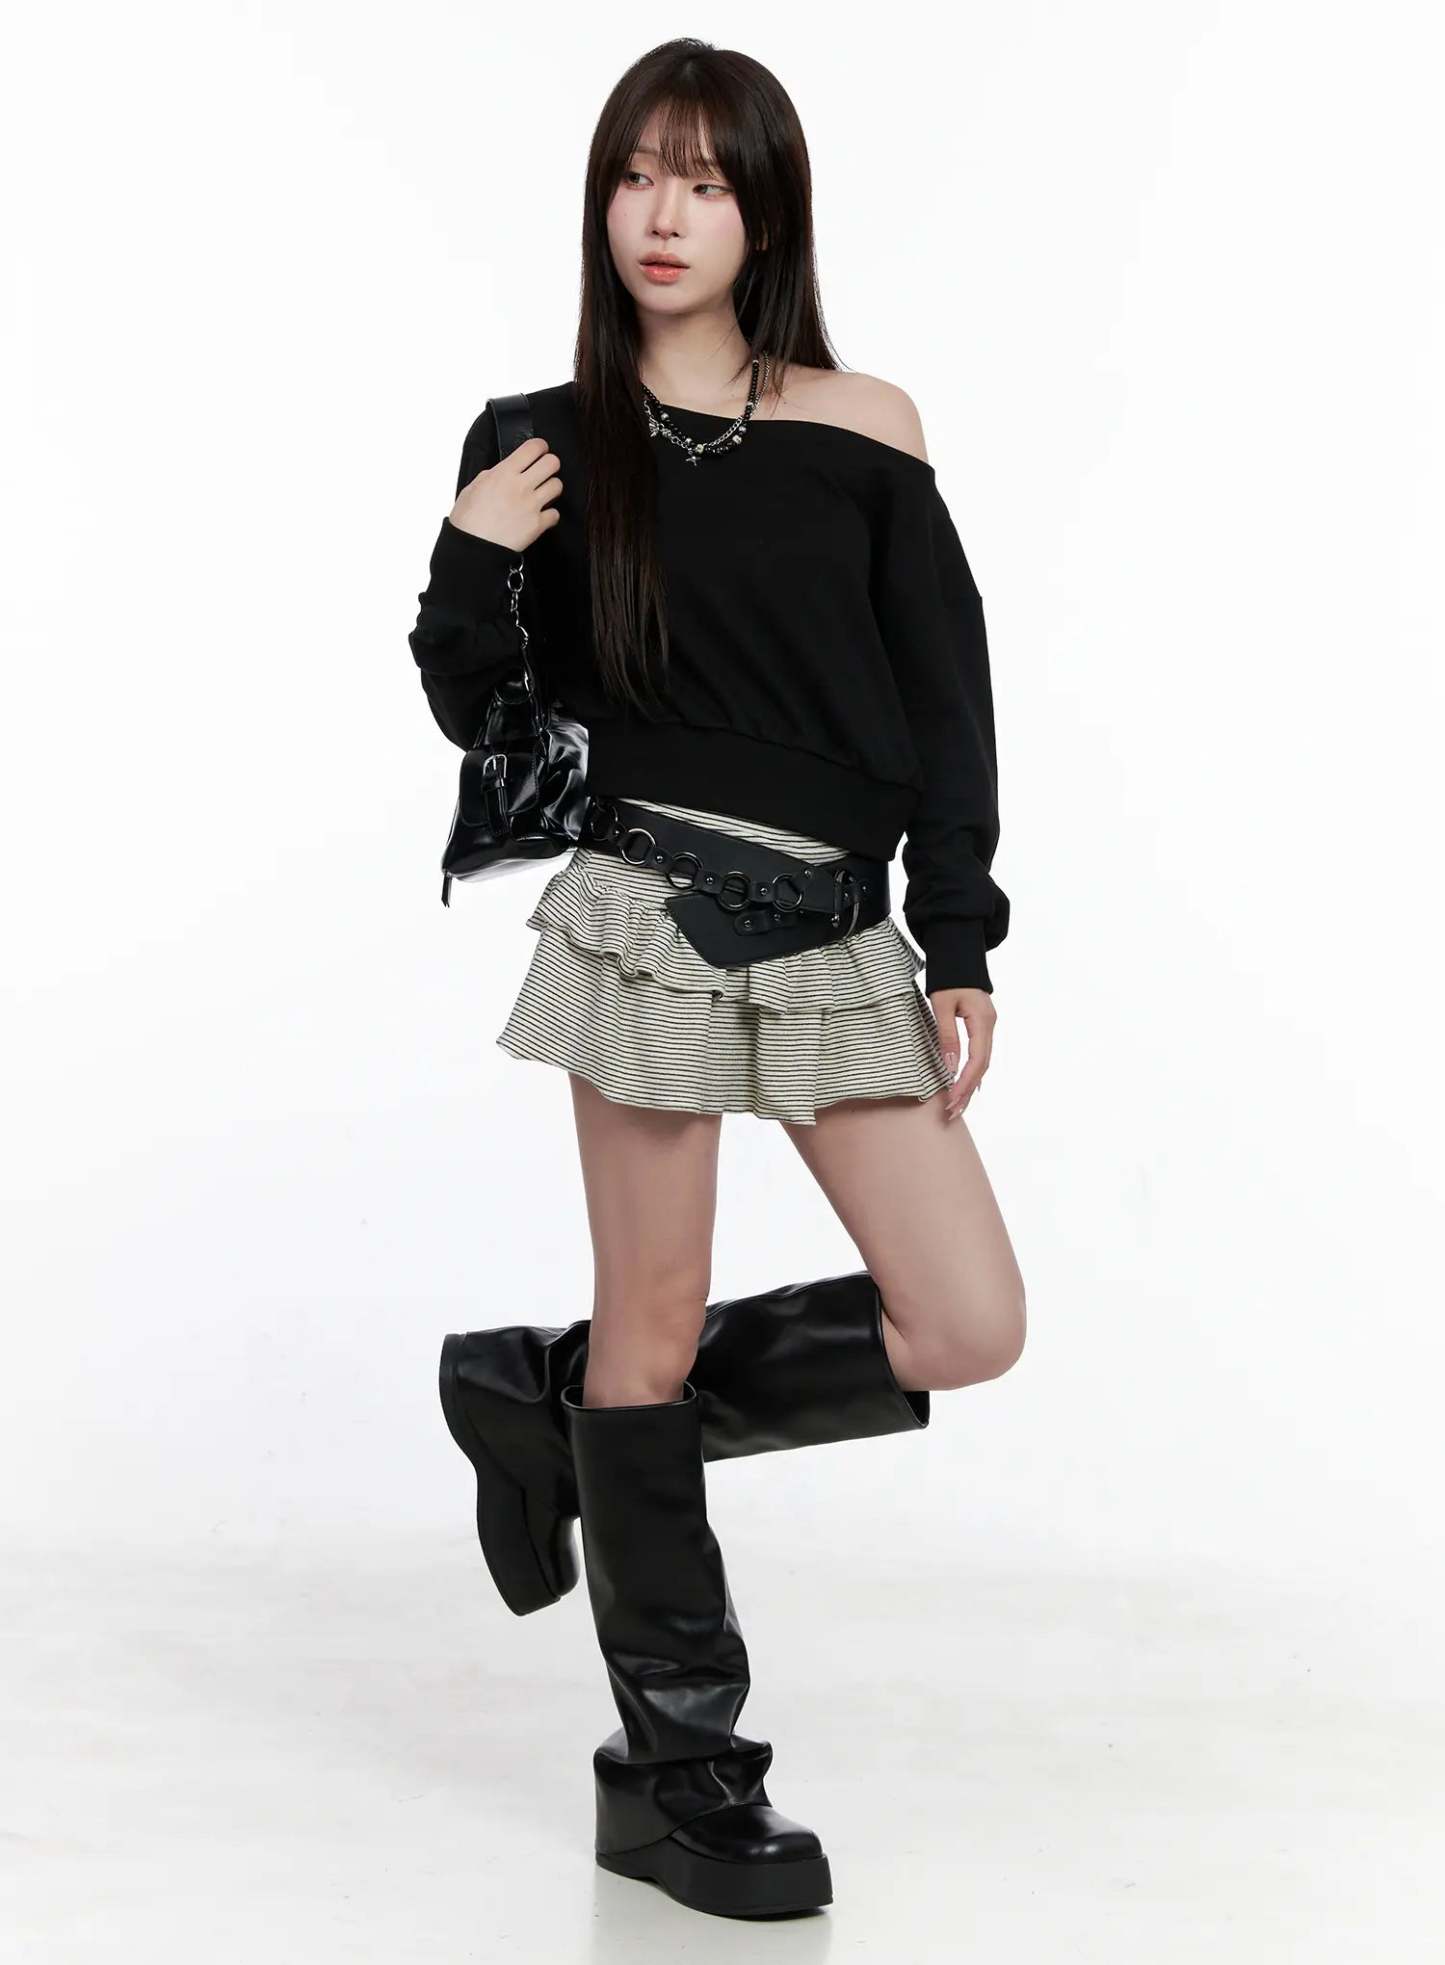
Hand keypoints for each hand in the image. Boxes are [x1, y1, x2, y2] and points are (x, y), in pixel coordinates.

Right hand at [450, 436, 562, 552]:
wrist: (473, 549)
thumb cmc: (468, 521)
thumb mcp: (473, 488)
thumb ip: (491, 475)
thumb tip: (502, 471)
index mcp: (504, 473)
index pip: (533, 447)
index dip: (540, 447)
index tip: (539, 451)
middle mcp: (521, 486)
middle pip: (552, 462)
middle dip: (550, 464)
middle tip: (544, 471)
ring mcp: (531, 505)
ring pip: (557, 486)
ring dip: (551, 489)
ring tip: (542, 494)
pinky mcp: (538, 525)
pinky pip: (555, 514)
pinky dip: (550, 515)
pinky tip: (540, 516)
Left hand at [931, 986, 995, 1120]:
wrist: (959, 955)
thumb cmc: (948, 977)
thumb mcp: (942, 1005)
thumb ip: (947, 1036)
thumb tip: (949, 1067)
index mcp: (983, 1021)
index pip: (977, 1061)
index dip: (964, 1083)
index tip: (951, 1100)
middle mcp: (990, 1026)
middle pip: (982, 1067)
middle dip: (968, 1091)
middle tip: (953, 1112)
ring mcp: (988, 1026)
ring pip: (982, 1063)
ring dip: (970, 1085)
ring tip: (957, 1106)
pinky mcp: (982, 1025)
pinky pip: (980, 1054)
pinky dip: (972, 1072)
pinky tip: (967, 1086)